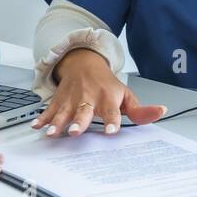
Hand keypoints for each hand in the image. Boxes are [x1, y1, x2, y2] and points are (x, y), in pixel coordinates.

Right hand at [30, 48, 165, 136]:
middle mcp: (88, 98)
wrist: (84, 63)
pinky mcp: (59, 100)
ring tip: (52, 133)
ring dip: (57, 123)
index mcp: (107, 98)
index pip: (111, 111)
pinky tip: (36, 126)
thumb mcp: (126, 95)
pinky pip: (49, 110)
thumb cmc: (107, 85)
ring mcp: (72, 99)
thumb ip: (140, 110)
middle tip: (75, 132)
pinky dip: (41, 118)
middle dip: (79, 122)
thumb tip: (160, 112)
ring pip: (64, 112)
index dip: (111, 121)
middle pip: (84, 111)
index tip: (111, 131)